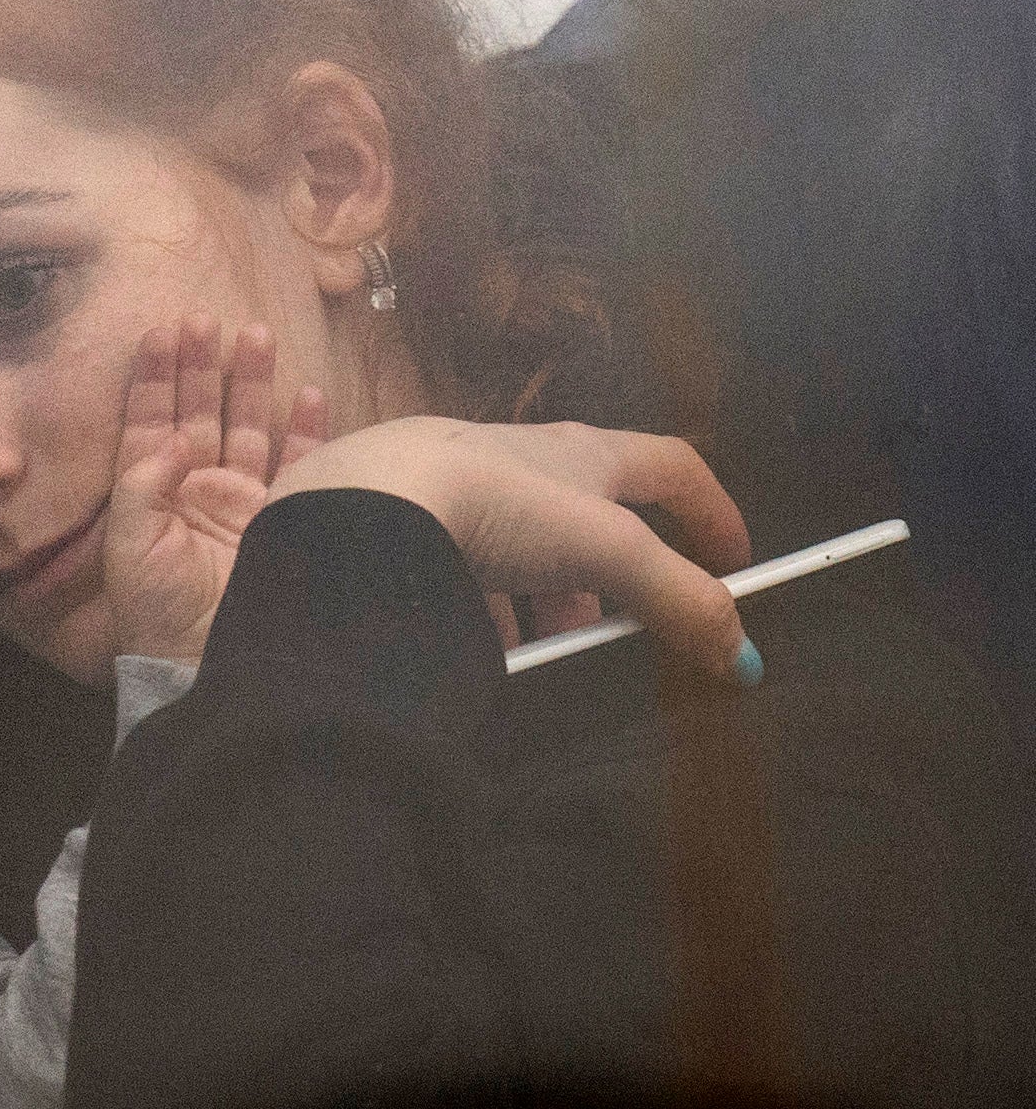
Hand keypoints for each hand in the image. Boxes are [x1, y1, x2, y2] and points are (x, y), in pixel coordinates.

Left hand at [103, 316, 328, 665]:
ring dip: (252, 381)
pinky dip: (305, 430)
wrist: (207, 662)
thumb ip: (144, 485)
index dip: (152, 377)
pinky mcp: (282, 519)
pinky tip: (309, 392)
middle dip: (202, 364)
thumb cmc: (158, 611)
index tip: (158, 332)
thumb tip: (173, 436)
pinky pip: (298, 465)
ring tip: (257, 334)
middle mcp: (195, 489)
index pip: (148, 422)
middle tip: (206, 317)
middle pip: (199, 411)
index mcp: (150, 492)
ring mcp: (242, 502)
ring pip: (248, 426)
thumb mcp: (132, 547)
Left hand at [266, 417, 757, 680]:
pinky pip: (455, 562)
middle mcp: (519, 456)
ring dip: (543, 591)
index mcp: (582, 452)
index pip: (670, 466)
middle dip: (613, 571)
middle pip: (590, 512)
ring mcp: (455, 481)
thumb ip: (680, 601)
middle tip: (622, 626)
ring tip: (547, 645)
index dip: (711, 510)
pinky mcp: (403, 514)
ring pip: (519, 540)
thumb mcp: (608, 553)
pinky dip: (477, 602)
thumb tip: (744, 656)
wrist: (365, 501)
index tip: (735, 560)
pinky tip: (474, 641)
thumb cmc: (498, 506)